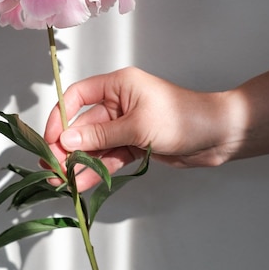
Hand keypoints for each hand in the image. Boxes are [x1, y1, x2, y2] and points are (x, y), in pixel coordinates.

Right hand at [44, 67, 230, 190]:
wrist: (218, 136)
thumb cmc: (183, 118)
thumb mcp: (137, 126)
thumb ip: (101, 135)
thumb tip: (67, 140)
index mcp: (117, 86)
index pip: (77, 96)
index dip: (60, 117)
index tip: (50, 140)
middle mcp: (118, 103)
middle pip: (83, 125)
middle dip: (67, 148)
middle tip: (52, 170)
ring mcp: (125, 125)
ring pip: (94, 145)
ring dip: (79, 163)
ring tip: (61, 182)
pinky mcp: (134, 144)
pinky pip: (108, 157)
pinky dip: (96, 170)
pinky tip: (82, 183)